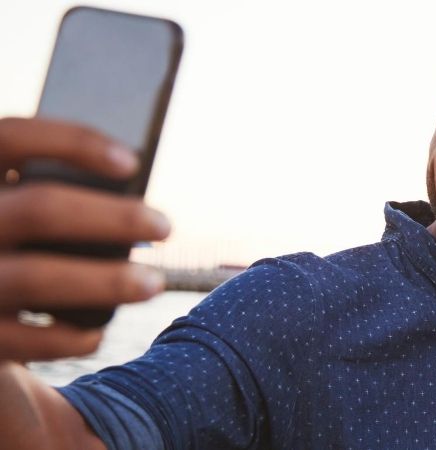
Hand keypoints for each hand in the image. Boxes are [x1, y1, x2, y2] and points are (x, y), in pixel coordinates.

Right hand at [0, 117, 169, 360]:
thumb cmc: (2, 248)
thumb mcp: (9, 208)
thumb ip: (41, 197)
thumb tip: (125, 181)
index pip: (10, 135)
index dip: (72, 141)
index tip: (131, 162)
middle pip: (39, 209)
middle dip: (113, 218)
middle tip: (164, 226)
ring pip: (34, 278)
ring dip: (105, 281)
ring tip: (153, 283)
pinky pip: (20, 340)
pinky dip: (66, 338)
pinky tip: (94, 335)